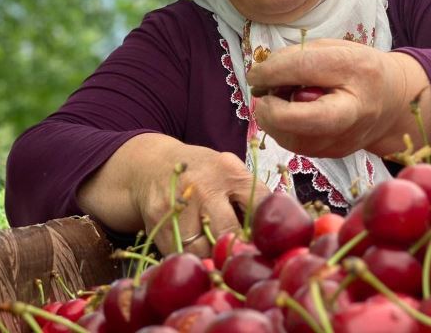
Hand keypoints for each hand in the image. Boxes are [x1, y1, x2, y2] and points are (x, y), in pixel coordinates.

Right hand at [78, 133, 269, 256]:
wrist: (150, 166)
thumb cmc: (200, 172)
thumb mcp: (227, 169)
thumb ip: (250, 193)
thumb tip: (280, 227)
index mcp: (229, 171)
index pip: (260, 204)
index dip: (270, 229)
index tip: (274, 245)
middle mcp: (204, 186)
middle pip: (230, 232)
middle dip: (241, 251)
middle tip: (248, 263)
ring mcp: (180, 206)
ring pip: (204, 250)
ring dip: (215, 260)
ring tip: (223, 263)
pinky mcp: (159, 223)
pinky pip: (182, 254)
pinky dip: (193, 261)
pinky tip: (200, 259)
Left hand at [247, 39, 430, 157]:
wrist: (393, 102)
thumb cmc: (358, 69)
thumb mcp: (333, 48)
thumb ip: (297, 57)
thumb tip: (260, 75)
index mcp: (356, 69)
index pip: (303, 68)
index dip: (271, 71)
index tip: (254, 73)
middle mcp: (354, 109)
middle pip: (298, 119)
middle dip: (270, 108)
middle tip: (263, 95)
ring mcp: (345, 138)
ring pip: (291, 138)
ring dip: (273, 120)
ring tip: (281, 101)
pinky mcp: (334, 153)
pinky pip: (295, 144)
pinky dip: (283, 129)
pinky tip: (291, 114)